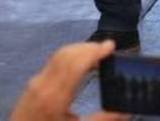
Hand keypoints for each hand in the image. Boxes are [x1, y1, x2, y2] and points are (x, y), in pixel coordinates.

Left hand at [10, 40, 129, 120]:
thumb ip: (102, 120)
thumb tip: (127, 112)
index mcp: (55, 98)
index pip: (75, 63)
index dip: (94, 51)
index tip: (111, 46)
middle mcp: (43, 85)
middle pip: (66, 54)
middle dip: (88, 47)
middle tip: (107, 49)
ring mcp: (35, 84)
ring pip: (58, 55)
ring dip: (79, 50)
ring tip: (97, 54)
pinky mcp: (33, 85)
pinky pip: (53, 62)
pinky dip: (70, 57)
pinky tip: (80, 64)